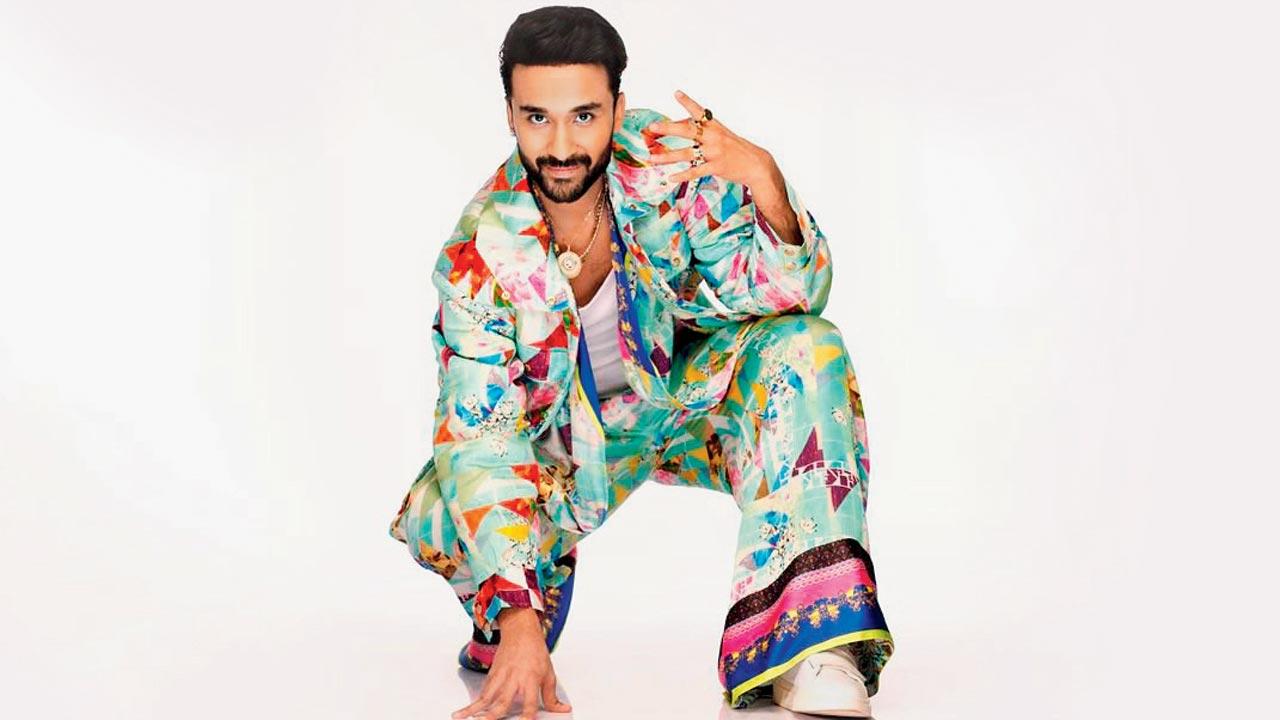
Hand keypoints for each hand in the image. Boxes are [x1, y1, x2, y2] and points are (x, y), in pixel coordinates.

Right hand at [452, 608, 570, 719]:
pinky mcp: (492, 674)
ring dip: (474, 708)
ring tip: (462, 716)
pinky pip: (483, 690)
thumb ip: (552, 696)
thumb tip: (562, 709)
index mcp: (531, 679)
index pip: (530, 703)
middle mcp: (514, 679)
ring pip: (487, 696)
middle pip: (503, 701)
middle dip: (493, 715)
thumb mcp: (548, 673)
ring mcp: (501, 676)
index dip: (528, 716)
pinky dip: (475, 701)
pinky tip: (467, 710)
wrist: (520, 631)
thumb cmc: (535, 651)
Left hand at [646, 89, 776, 186]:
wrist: (756, 164)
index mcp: (715, 127)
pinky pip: (695, 172)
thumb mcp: (722, 135)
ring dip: (667, 157)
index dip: (688, 102)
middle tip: (652, 127)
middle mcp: (714, 137)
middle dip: (668, 129)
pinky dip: (682, 175)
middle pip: (687, 131)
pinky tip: (671, 178)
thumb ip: (703, 132)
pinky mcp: (716, 167)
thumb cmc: (736, 149)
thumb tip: (680, 127)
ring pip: (686, 154)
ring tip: (652, 159)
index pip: (699, 112)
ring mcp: (714, 153)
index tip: (677, 93)